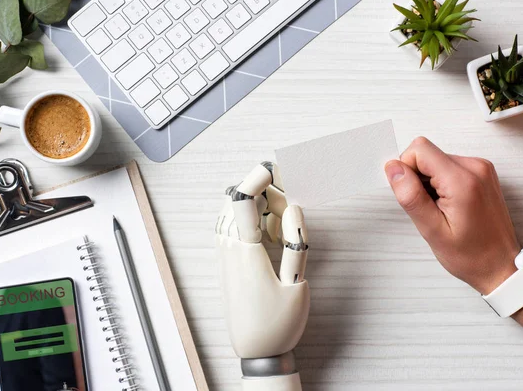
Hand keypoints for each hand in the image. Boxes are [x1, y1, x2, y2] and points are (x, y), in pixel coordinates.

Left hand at [215, 162, 309, 359]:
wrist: (256, 354)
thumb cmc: (279, 324)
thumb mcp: (298, 286)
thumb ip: (296, 244)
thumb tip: (293, 209)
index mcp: (246, 254)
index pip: (242, 203)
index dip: (255, 179)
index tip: (272, 169)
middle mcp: (229, 251)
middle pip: (235, 203)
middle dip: (261, 192)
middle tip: (288, 206)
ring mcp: (224, 257)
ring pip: (230, 214)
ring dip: (254, 206)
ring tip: (279, 220)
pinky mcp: (225, 264)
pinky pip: (229, 228)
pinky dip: (247, 220)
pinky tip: (267, 232)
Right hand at [384, 137, 519, 294]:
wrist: (501, 266)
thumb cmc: (471, 255)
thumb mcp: (432, 230)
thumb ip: (411, 195)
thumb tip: (393, 168)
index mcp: (463, 181)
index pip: (419, 150)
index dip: (406, 170)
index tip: (413, 196)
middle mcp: (475, 167)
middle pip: (427, 153)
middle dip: (417, 178)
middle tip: (428, 207)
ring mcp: (481, 168)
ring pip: (435, 159)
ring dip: (429, 182)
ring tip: (440, 209)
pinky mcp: (481, 172)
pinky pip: (448, 166)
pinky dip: (441, 183)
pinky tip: (448, 205)